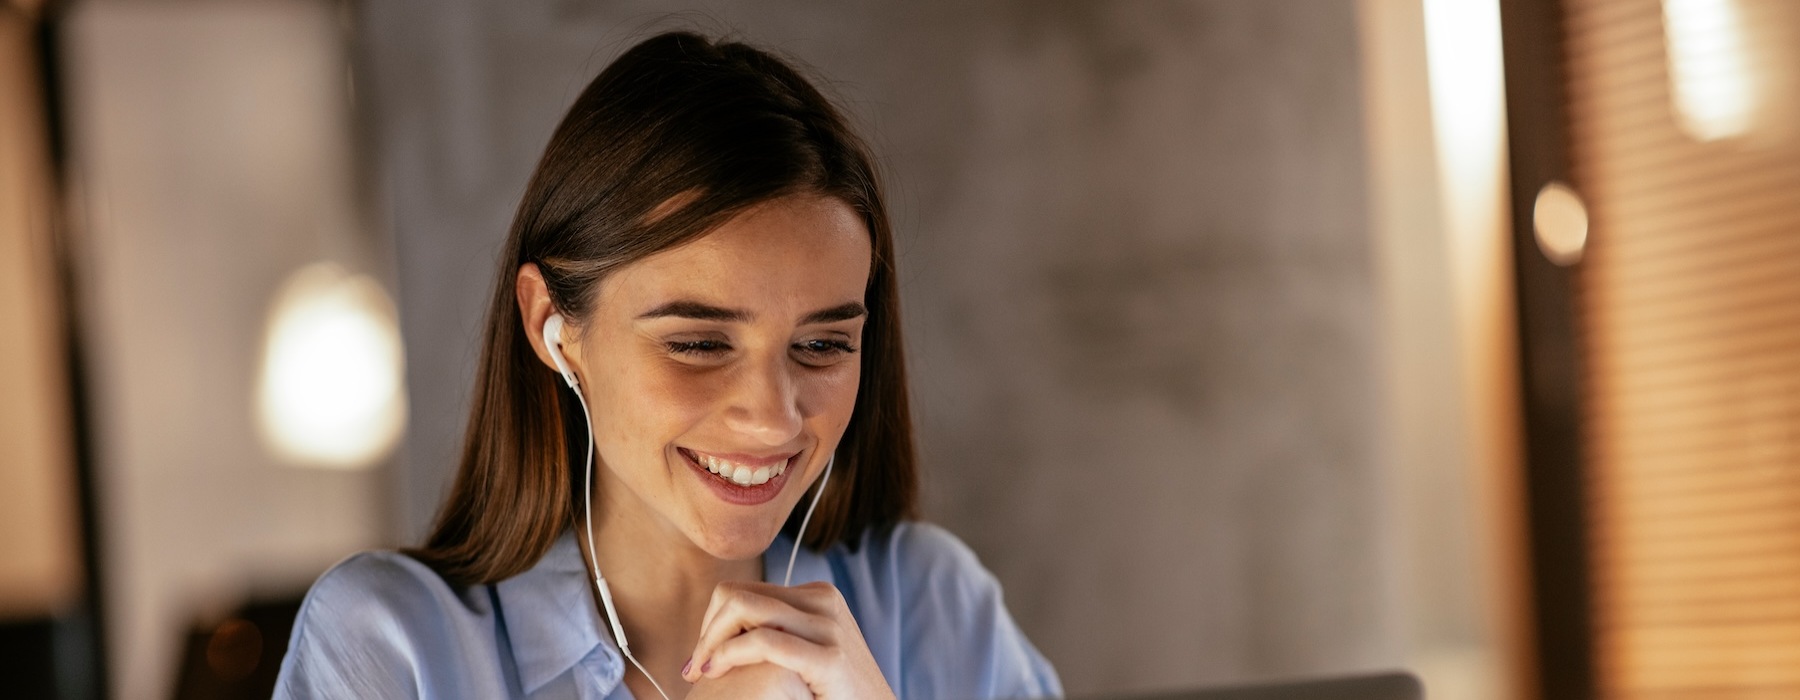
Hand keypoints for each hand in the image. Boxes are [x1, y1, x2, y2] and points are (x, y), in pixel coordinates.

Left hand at [682, 581, 895, 699]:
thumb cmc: (832, 694)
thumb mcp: (803, 652)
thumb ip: (775, 632)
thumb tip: (722, 624)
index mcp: (815, 597)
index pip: (740, 592)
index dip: (712, 622)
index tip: (703, 657)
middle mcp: (823, 601)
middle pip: (734, 596)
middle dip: (706, 631)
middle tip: (696, 668)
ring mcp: (829, 627)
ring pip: (742, 608)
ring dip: (711, 641)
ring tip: (701, 671)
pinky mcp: (829, 658)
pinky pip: (763, 641)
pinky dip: (729, 654)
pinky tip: (715, 672)